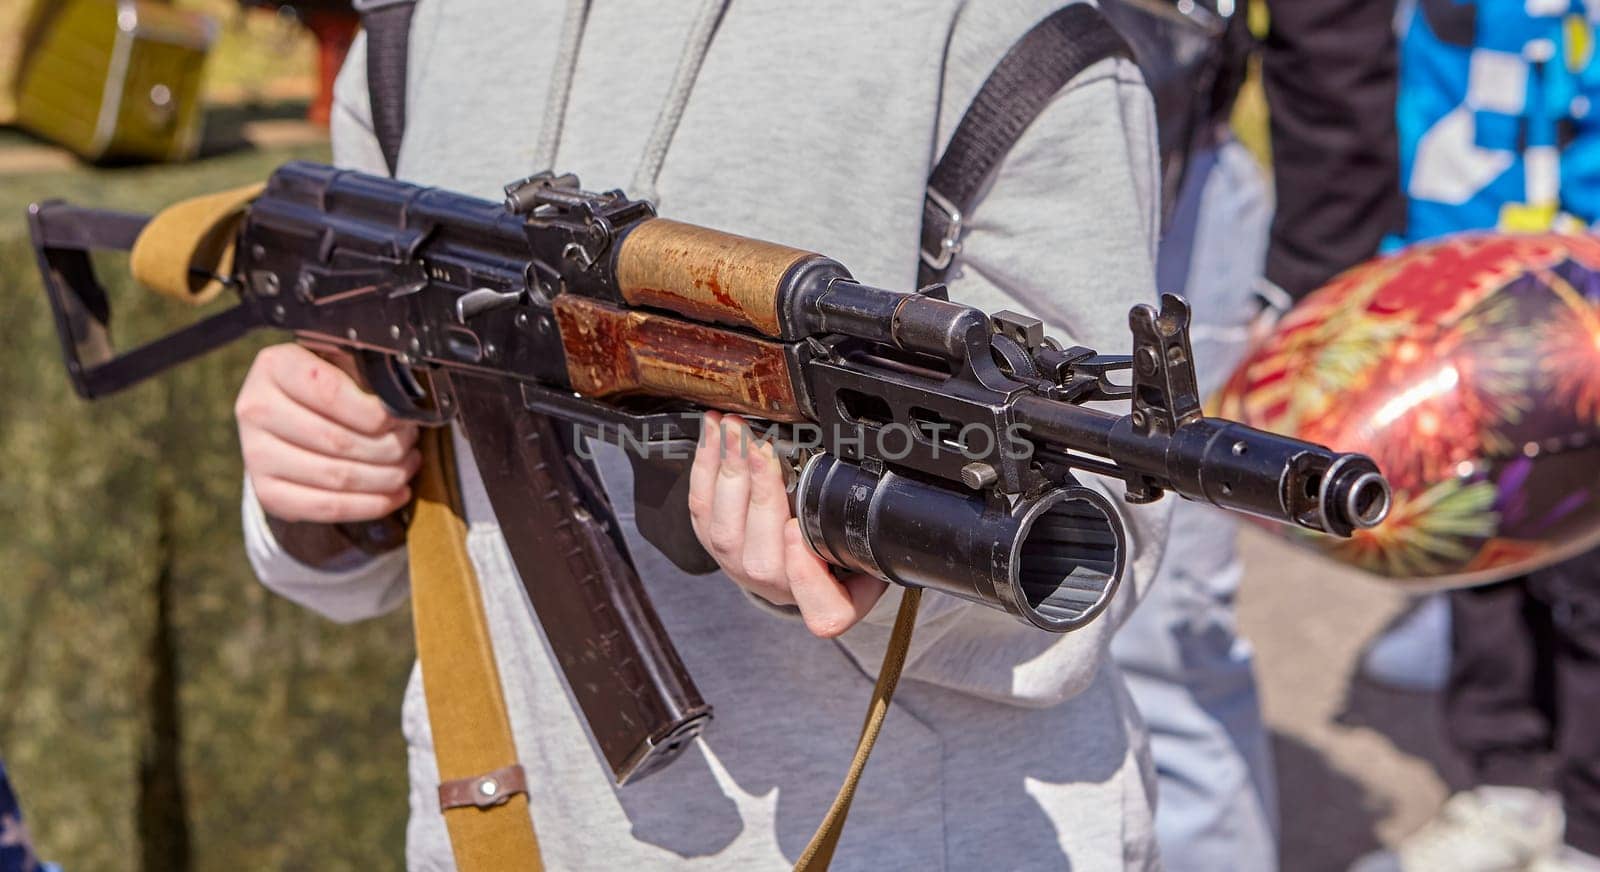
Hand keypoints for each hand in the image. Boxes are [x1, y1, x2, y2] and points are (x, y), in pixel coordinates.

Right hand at [236, 344, 420, 522]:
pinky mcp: (267, 492)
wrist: (285, 414)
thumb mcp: (342, 362)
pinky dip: (372, 505)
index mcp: (276, 367)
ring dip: (387, 476)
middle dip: (389, 446)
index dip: (377, 412)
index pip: (331, 393)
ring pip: (338, 477)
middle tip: (411, 441)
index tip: (403, 416)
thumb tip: (405, 408)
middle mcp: (256, 410)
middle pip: (338, 440)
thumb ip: (368, 376)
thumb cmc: (325, 384)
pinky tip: (396, 494)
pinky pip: (328, 508)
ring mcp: (256, 455)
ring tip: (408, 464)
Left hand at [687, 412, 886, 637]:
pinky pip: (700, 508)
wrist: (801, 564)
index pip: (822, 609)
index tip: (799, 531)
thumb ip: (872, 535)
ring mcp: (740, 570)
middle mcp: (780, 590)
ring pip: (723, 529)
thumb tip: (890, 484)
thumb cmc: (843, 550)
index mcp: (829, 604)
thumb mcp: (871, 550)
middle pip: (761, 554)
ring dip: (727, 472)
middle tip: (761, 448)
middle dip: (759, 493)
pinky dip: (704, 467)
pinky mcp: (713, 545)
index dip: (807, 575)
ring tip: (735, 429)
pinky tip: (714, 434)